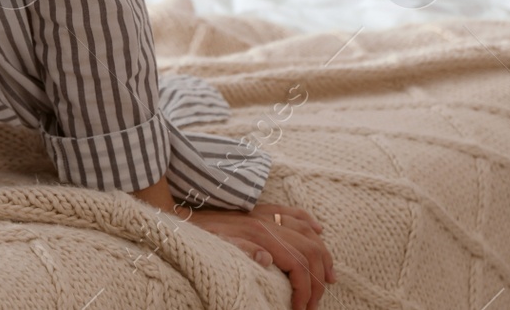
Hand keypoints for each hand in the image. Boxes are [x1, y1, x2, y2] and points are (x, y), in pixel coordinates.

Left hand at [187, 202, 335, 309]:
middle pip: (310, 251)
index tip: (300, 309)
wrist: (182, 214)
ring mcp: (266, 214)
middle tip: (313, 303)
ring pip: (308, 232)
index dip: (305, 291)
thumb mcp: (215, 248)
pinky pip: (293, 212)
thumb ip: (242, 251)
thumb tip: (267, 259)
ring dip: (323, 255)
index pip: (298, 266)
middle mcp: (268, 222)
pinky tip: (319, 230)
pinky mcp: (260, 209)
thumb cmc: (198, 237)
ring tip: (328, 278)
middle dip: (318, 280)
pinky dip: (309, 221)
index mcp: (260, 235)